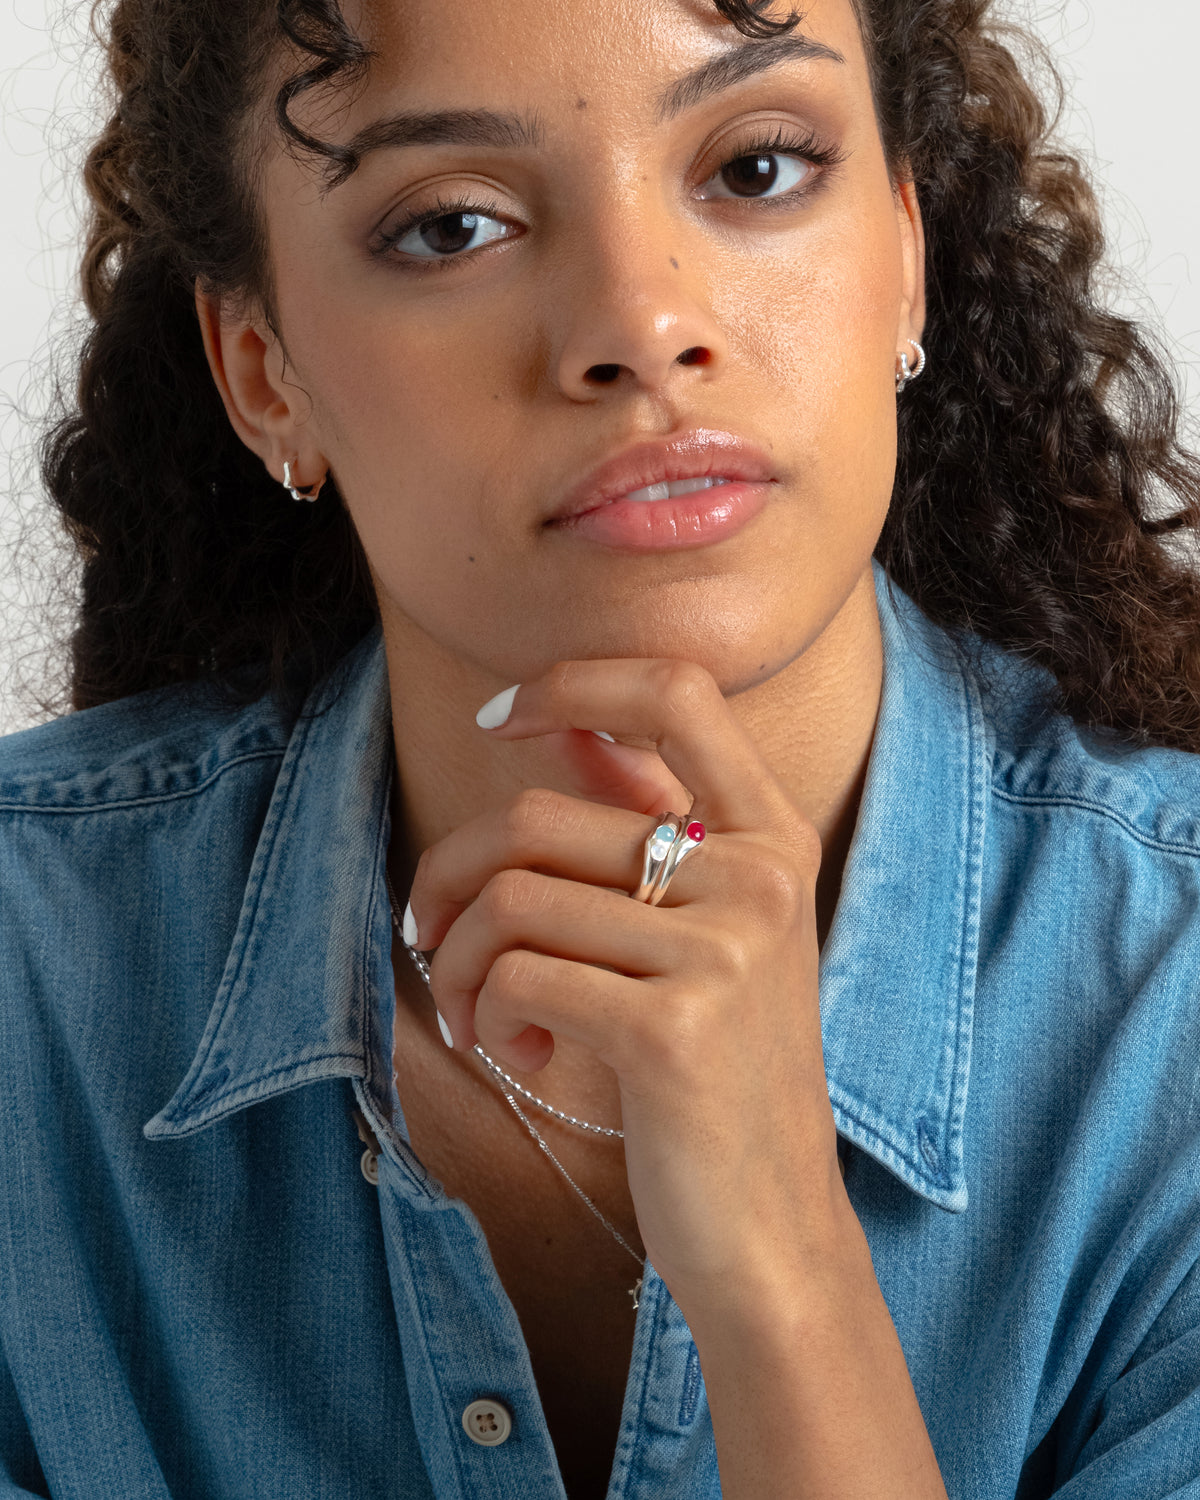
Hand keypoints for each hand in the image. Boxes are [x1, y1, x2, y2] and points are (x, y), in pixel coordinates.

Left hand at [403, 657, 844, 1319]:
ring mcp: (725, 951)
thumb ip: (647, 823)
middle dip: (450, 876)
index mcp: (772, 836)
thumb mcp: (703, 933)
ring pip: (512, 901)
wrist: (771, 1225)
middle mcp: (760, 876)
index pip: (678, 693)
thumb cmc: (720, 1069)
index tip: (501, 719)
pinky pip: (519, 978)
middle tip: (430, 933)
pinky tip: (526, 1057)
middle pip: (538, 817)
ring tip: (489, 1016)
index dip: (575, 680)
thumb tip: (569, 727)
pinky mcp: (673, 1030)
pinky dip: (491, 1017)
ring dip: (465, 966)